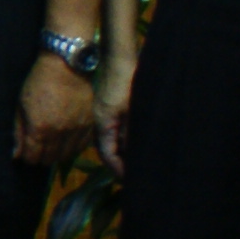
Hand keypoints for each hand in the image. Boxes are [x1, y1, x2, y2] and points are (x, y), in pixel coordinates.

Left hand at [12, 54, 96, 167]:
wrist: (67, 66)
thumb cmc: (38, 83)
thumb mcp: (21, 105)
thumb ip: (18, 132)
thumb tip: (16, 155)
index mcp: (39, 129)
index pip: (32, 158)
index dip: (27, 157)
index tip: (26, 151)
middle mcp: (60, 134)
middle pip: (49, 159)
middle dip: (41, 157)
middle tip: (38, 148)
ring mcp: (77, 131)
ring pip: (66, 156)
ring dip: (57, 154)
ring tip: (52, 144)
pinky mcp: (90, 125)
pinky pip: (81, 147)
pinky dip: (72, 147)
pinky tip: (66, 140)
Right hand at [92, 50, 136, 177]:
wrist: (118, 56)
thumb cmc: (126, 82)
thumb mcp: (132, 110)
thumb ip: (132, 133)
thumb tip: (135, 156)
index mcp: (104, 125)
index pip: (108, 156)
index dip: (120, 171)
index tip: (133, 182)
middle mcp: (100, 122)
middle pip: (109, 151)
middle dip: (122, 165)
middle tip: (138, 176)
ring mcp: (103, 114)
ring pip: (113, 141)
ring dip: (124, 152)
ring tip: (139, 162)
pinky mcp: (109, 108)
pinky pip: (115, 131)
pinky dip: (124, 140)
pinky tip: (136, 141)